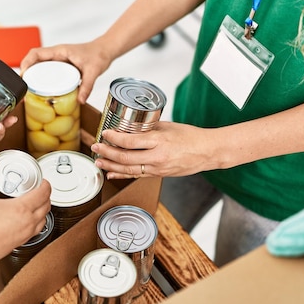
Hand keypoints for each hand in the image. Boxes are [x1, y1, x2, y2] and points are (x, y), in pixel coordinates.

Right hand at [0, 169, 51, 267]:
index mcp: (22, 208)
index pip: (43, 193)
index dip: (46, 185)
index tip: (43, 182)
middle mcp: (28, 221)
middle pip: (47, 205)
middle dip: (46, 196)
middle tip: (40, 190)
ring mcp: (27, 232)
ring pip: (45, 218)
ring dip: (43, 210)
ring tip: (36, 204)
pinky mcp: (23, 241)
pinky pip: (37, 229)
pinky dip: (37, 222)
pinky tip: (28, 220)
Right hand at [20, 40, 112, 103]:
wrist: (105, 51)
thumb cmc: (99, 55)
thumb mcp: (93, 71)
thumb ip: (87, 86)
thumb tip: (80, 101)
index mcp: (60, 51)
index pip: (36, 53)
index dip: (26, 63)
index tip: (23, 75)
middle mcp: (56, 54)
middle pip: (34, 60)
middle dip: (25, 72)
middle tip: (23, 87)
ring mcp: (58, 59)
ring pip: (39, 65)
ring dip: (32, 75)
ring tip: (28, 89)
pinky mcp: (61, 65)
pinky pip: (46, 70)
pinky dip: (40, 77)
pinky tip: (41, 88)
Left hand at [89, 122, 216, 178]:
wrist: (207, 152)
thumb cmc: (191, 137)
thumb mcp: (168, 127)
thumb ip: (148, 128)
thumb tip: (130, 127)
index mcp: (159, 141)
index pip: (130, 141)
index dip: (114, 138)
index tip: (105, 133)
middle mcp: (157, 157)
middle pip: (125, 157)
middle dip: (107, 153)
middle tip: (96, 147)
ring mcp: (158, 168)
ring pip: (128, 169)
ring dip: (111, 166)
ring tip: (99, 162)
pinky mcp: (159, 174)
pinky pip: (137, 175)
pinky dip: (122, 175)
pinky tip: (111, 174)